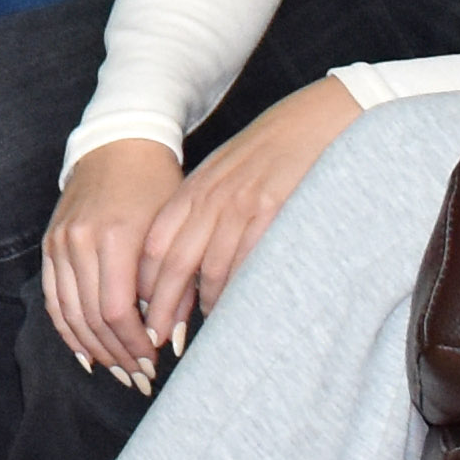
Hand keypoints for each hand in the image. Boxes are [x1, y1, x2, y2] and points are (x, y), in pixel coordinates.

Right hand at [41, 140, 184, 380]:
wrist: (119, 145)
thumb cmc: (156, 186)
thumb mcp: (174, 230)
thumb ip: (172, 285)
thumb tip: (170, 339)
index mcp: (115, 237)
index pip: (116, 310)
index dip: (133, 343)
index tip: (153, 361)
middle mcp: (80, 241)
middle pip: (91, 317)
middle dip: (117, 354)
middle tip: (140, 377)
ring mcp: (60, 243)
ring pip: (69, 313)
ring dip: (93, 349)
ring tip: (118, 371)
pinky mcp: (50, 245)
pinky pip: (53, 299)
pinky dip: (67, 330)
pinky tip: (86, 354)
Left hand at [138, 78, 361, 346]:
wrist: (318, 119)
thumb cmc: (272, 152)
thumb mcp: (226, 174)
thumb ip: (205, 209)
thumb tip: (191, 259)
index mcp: (195, 189)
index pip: (156, 244)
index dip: (145, 284)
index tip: (141, 314)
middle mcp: (211, 199)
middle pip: (173, 263)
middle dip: (161, 307)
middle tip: (157, 340)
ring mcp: (241, 206)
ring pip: (209, 269)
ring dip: (201, 306)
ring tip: (199, 333)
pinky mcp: (273, 213)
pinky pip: (247, 262)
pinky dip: (237, 291)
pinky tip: (235, 309)